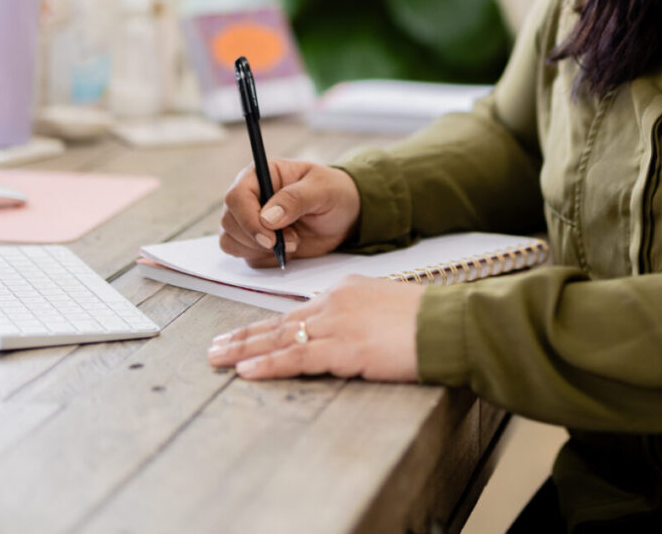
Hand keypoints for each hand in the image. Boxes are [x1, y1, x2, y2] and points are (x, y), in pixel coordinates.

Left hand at [206, 276, 423, 380]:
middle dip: (244, 336)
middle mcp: (336, 302)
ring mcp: (338, 324)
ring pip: (280, 338)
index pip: (297, 312)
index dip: (267, 326)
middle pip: (280, 322)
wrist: (447, 323)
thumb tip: (345, 335)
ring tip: (217, 359)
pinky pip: (296, 357)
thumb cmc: (427, 320)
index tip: (245, 335)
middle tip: (214, 347)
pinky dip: (268, 364)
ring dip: (244, 350)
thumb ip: (359, 318)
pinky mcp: (344, 347)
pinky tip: (246, 371)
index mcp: (346, 290)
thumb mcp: (386, 309)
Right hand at [219, 158, 360, 267]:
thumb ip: (296, 198)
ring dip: (260, 250)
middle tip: (292, 240)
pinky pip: (245, 257)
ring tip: (293, 242)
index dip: (248, 219)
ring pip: (231, 242)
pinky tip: (288, 250)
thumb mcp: (323, 189)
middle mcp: (250, 198)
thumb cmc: (334, 192)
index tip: (270, 237)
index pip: (236, 197)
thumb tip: (267, 217)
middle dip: (257, 238)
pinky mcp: (256, 243)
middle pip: (229, 222)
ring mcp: (250, 222)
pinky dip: (265, 259)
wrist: (345, 215)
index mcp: (260, 175)